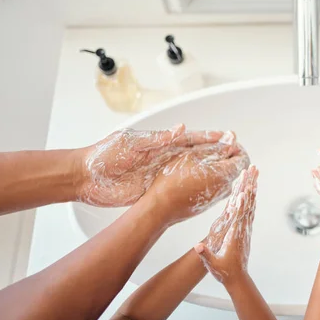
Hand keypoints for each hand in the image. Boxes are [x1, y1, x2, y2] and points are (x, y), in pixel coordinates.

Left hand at [77, 124, 227, 205]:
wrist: (84, 178)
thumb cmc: (103, 155)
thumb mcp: (130, 142)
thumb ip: (157, 139)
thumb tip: (181, 129)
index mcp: (158, 143)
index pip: (189, 139)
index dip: (208, 138)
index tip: (227, 137)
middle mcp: (162, 158)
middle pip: (193, 156)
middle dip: (214, 154)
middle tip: (234, 154)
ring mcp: (159, 174)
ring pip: (188, 172)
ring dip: (206, 171)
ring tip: (226, 172)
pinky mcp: (153, 191)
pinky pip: (175, 188)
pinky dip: (190, 188)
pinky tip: (204, 190)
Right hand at [146, 131, 249, 223]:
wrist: (160, 207)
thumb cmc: (173, 179)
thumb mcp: (193, 155)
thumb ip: (216, 147)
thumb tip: (233, 137)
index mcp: (225, 175)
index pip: (244, 158)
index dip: (235, 147)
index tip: (223, 141)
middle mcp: (226, 187)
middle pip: (234, 166)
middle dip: (223, 154)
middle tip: (205, 148)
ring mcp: (218, 196)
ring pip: (224, 175)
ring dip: (215, 164)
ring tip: (196, 159)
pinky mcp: (209, 202)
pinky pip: (216, 184)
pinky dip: (209, 175)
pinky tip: (193, 171)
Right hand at [195, 165, 257, 284]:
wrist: (237, 278)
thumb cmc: (224, 271)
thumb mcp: (213, 264)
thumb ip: (206, 255)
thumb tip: (198, 247)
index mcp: (235, 235)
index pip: (239, 216)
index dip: (241, 203)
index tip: (243, 189)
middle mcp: (243, 228)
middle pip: (248, 203)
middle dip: (249, 184)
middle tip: (253, 168)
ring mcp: (246, 227)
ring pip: (251, 203)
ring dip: (252, 186)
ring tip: (254, 171)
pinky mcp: (245, 228)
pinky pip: (249, 208)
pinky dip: (250, 196)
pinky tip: (251, 188)